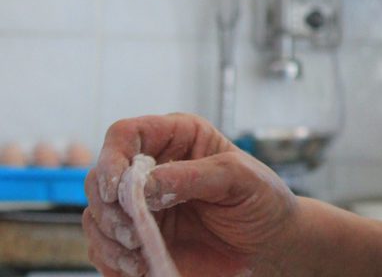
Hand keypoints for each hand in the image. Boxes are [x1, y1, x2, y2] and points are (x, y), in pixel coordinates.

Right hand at [83, 113, 298, 276]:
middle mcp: (151, 169)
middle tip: (134, 232)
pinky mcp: (138, 242)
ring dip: (110, 239)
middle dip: (109, 208)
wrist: (269, 244)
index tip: (118, 190)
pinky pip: (103, 251)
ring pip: (96, 217)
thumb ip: (193, 176)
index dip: (112, 157)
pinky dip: (113, 261)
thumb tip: (144, 185)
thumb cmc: (260, 198)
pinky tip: (141, 266)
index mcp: (176, 138)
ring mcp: (141, 207)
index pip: (125, 134)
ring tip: (141, 253)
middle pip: (99, 177)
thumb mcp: (238, 177)